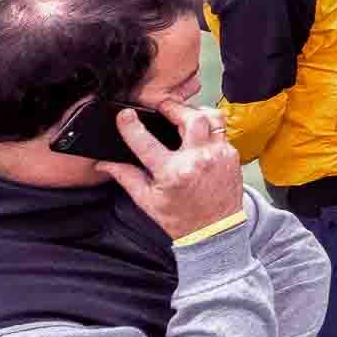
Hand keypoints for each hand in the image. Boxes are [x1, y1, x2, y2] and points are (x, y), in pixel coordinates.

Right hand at [97, 104, 242, 242]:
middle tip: (163, 107)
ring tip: (183, 115)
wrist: (216, 230)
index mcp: (174, 173)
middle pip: (190, 117)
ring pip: (212, 118)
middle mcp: (199, 160)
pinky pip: (221, 131)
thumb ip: (126, 177)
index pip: (146, 143)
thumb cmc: (182, 218)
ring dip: (196, 112)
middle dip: (174, 106)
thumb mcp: (148, 201)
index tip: (125, 115)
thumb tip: (105, 164)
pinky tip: (198, 134)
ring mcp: (219, 155)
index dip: (132, 126)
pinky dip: (209, 128)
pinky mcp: (232, 155)